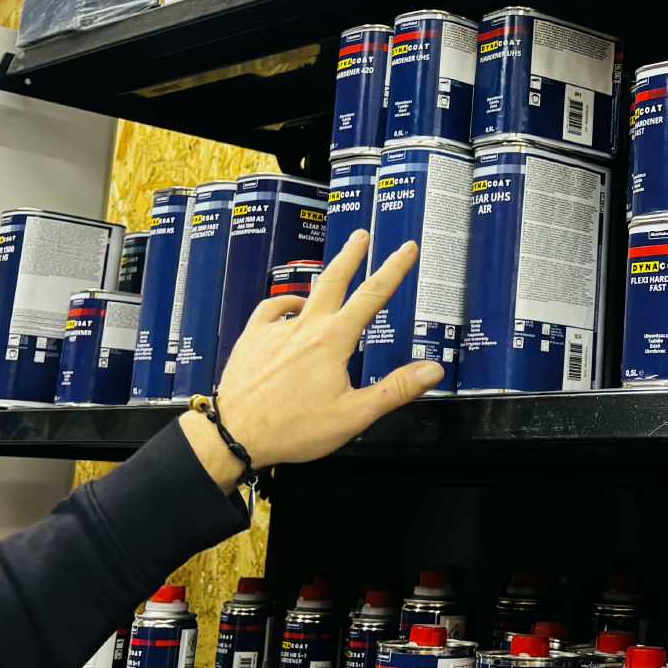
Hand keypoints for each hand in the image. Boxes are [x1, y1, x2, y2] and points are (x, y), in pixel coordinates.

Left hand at [179, 233, 438, 488]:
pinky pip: (270, 310)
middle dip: (352, 254)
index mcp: (333, 340)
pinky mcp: (252, 339)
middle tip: (362, 234)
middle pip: (334, 280)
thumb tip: (432, 370)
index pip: (372, 295)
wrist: (234, 433)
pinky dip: (284, 304)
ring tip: (332, 276)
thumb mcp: (354, 415)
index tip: (407, 248)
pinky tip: (290, 308)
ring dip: (321, 281)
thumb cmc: (294, 428)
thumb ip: (395, 390)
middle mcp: (305, 326)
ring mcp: (276, 330)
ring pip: (303, 294)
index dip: (394, 269)